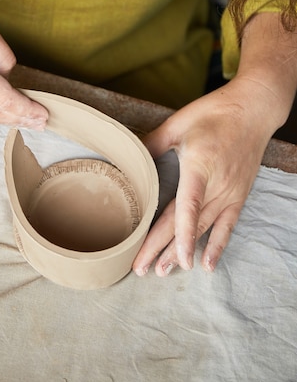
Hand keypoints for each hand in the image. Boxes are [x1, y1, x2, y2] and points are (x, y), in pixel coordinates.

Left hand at [132, 77, 276, 275]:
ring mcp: (230, 193)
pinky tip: (206, 266)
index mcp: (199, 166)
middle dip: (163, 249)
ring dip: (183, 252)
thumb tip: (129, 158)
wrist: (253, 109)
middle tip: (141, 269)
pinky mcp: (238, 196)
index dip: (174, 236)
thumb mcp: (177, 122)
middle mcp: (217, 185)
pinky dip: (216, 247)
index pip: (185, 208)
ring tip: (163, 271)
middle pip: (187, 225)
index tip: (160, 257)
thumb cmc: (214, 113)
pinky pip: (227, 227)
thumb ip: (151, 143)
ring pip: (203, 230)